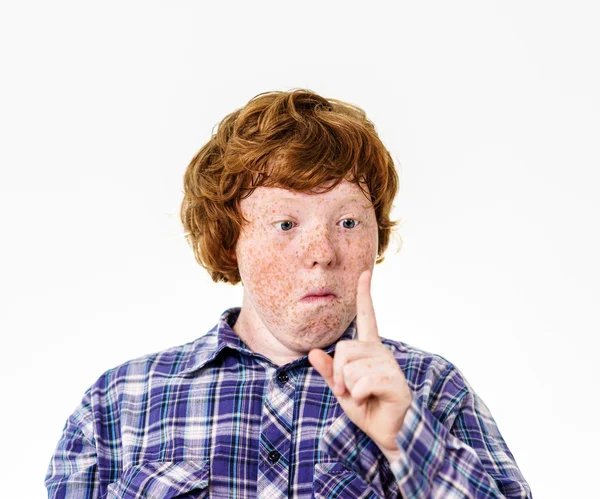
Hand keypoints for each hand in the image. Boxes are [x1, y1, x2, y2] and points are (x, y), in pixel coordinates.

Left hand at [308, 270, 411, 460]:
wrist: (388, 433)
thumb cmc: (366, 408)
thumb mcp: (341, 389)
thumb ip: (328, 371)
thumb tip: (312, 353)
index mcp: (369, 349)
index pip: (367, 316)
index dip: (364, 294)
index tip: (364, 272)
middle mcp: (380, 351)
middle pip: (343, 349)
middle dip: (337, 374)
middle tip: (349, 390)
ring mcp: (389, 364)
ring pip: (350, 368)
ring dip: (350, 389)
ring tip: (364, 396)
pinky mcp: (394, 381)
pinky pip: (361, 383)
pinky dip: (359, 396)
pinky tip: (371, 400)